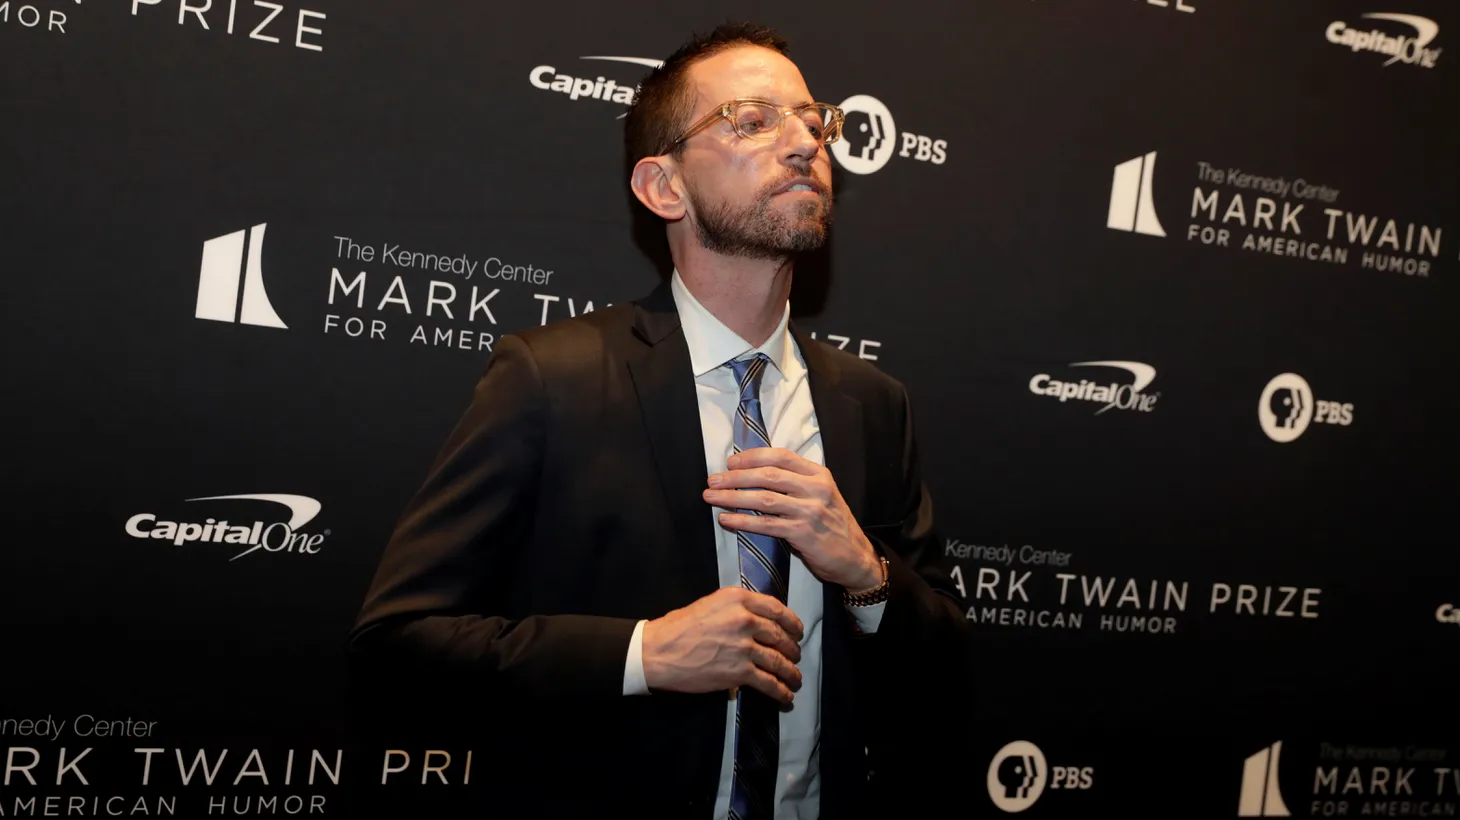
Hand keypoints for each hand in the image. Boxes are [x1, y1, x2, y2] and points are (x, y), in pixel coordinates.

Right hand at [641, 586, 804, 704]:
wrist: (659, 652)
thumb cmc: (679, 627)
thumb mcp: (710, 605)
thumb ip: (736, 608)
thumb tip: (757, 620)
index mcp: (738, 600)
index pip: (777, 609)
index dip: (792, 622)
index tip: (797, 631)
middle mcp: (745, 620)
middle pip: (780, 635)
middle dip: (792, 649)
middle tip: (796, 655)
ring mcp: (744, 647)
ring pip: (778, 660)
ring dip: (791, 672)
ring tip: (795, 678)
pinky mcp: (740, 672)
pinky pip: (768, 682)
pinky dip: (780, 691)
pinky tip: (786, 696)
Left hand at [703, 447, 882, 592]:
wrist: (856, 558)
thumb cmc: (832, 526)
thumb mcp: (821, 496)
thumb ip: (796, 485)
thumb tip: (754, 476)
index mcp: (819, 475)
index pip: (781, 456)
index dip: (752, 457)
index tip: (731, 462)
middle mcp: (816, 489)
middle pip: (768, 475)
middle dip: (736, 477)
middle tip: (713, 480)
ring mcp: (810, 510)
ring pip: (763, 498)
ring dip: (733, 497)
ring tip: (711, 498)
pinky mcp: (803, 533)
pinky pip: (766, 525)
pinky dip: (742, 521)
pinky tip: (726, 519)